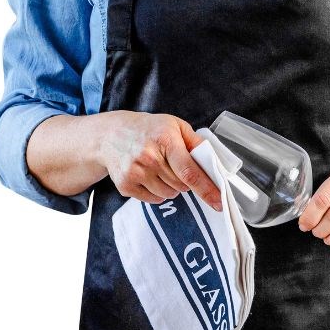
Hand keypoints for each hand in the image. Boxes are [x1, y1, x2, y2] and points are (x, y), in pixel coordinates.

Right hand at [97, 111, 222, 210]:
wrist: (111, 134)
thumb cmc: (148, 130)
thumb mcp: (174, 125)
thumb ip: (196, 142)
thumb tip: (213, 162)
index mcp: (165, 140)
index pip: (190, 172)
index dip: (207, 189)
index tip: (219, 203)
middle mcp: (149, 157)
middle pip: (181, 186)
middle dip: (185, 180)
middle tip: (173, 165)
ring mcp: (135, 172)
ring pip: (169, 194)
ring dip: (171, 187)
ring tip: (160, 169)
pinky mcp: (126, 185)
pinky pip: (154, 199)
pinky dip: (157, 192)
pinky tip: (149, 176)